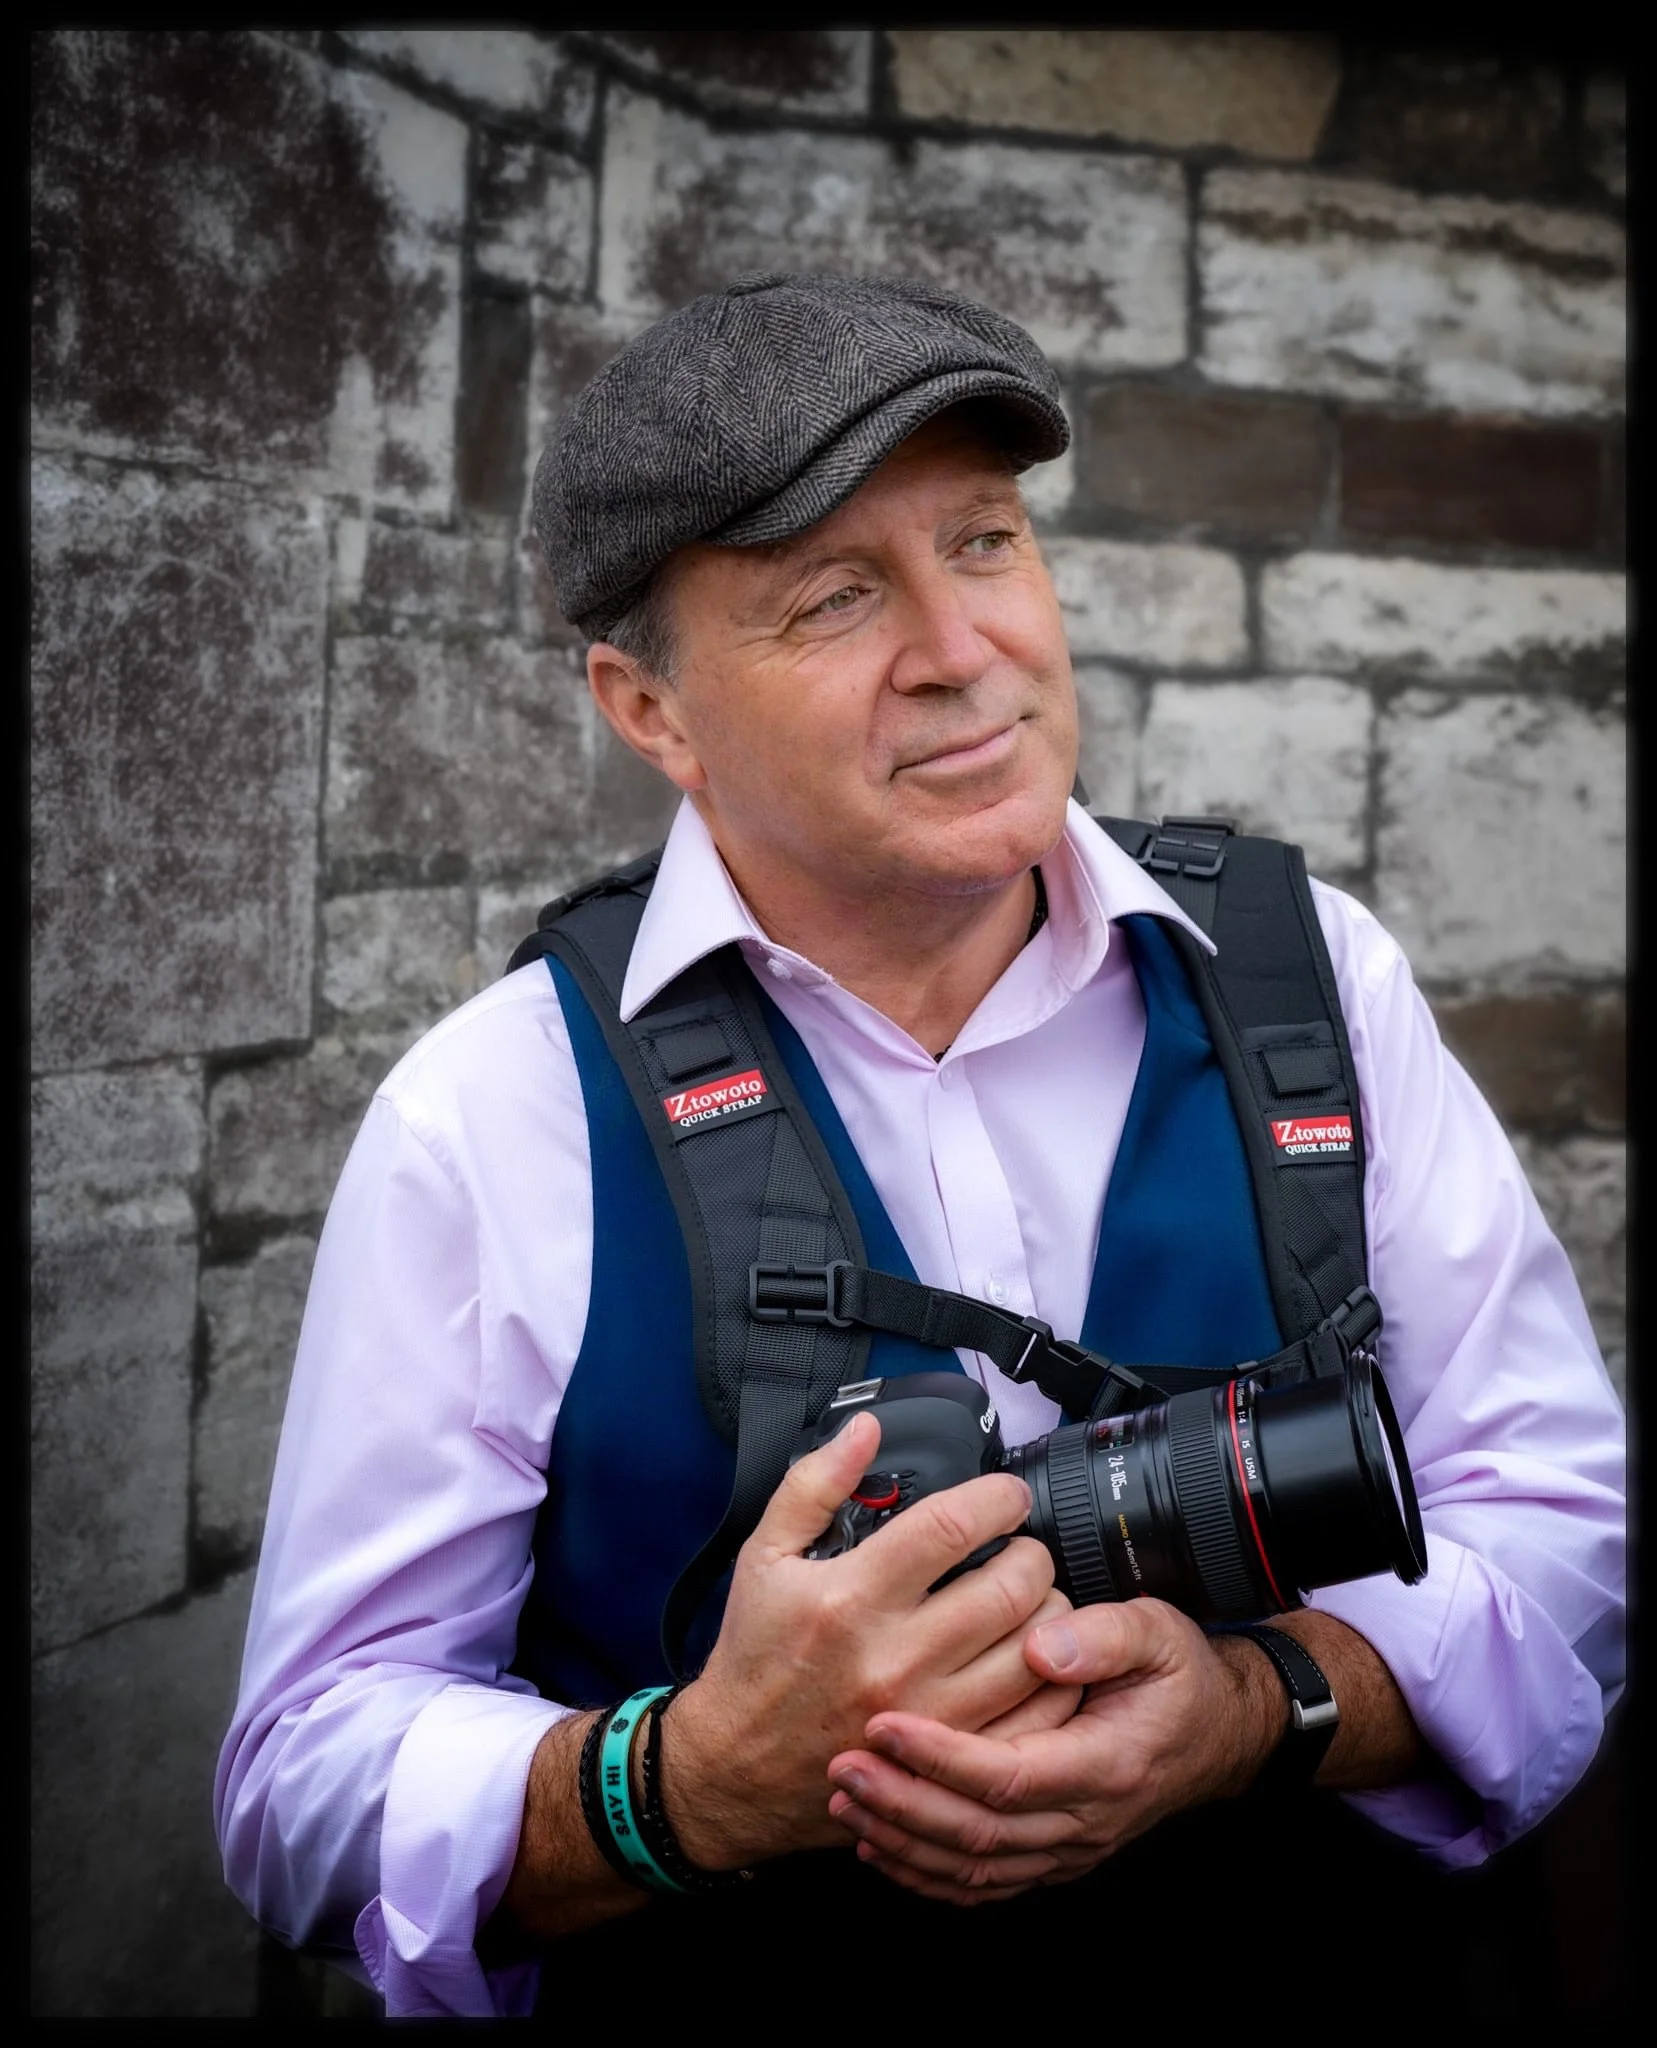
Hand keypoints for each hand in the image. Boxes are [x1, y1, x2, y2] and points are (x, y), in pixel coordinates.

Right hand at [664, 1409, 1068, 1868]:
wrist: (733, 1768)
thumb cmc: (752, 1659)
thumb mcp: (763, 1556)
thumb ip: (813, 1483)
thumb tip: (863, 1428)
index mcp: (851, 1596)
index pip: (952, 1527)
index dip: (997, 1498)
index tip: (1007, 1495)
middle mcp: (894, 1655)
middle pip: (1009, 1588)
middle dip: (1033, 1553)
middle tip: (1024, 1547)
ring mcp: (927, 1714)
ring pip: (1032, 1652)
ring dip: (1048, 1613)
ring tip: (1032, 1598)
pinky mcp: (946, 1759)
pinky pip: (1032, 1718)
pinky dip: (1049, 1682)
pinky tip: (1034, 1658)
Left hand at [825, 1598, 1283, 1903]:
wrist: (1217, 1732)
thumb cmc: (1180, 1676)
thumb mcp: (1159, 1634)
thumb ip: (1103, 1635)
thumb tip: (1043, 1646)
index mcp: (1105, 1764)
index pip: (1009, 1776)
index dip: (941, 1757)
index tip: (886, 1725)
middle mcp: (1083, 1820)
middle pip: (980, 1834)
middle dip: (903, 1804)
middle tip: (844, 1767)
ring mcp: (1067, 1847)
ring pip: (974, 1868)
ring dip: (904, 1840)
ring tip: (847, 1800)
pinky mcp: (1050, 1855)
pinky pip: (982, 1882)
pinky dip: (926, 1872)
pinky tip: (881, 1845)